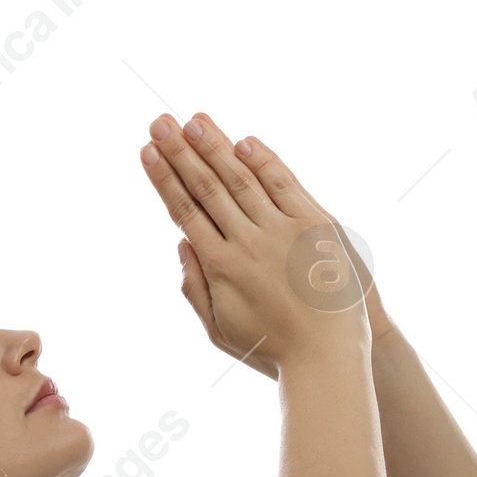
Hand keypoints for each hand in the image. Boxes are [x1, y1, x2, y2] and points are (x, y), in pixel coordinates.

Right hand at [141, 113, 389, 377]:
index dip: (165, 178)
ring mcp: (282, 230)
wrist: (327, 356)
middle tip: (159, 121)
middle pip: (208, 187)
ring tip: (193, 120)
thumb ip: (196, 290)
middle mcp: (247, 243)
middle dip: (181, 152)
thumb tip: (181, 245)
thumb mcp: (221, 332)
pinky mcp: (314, 225)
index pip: (186, 211)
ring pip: (241, 179)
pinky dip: (263, 161)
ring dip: (215, 146)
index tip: (148, 151)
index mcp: (221, 268)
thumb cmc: (273, 349)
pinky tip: (243, 142)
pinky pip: (284, 184)